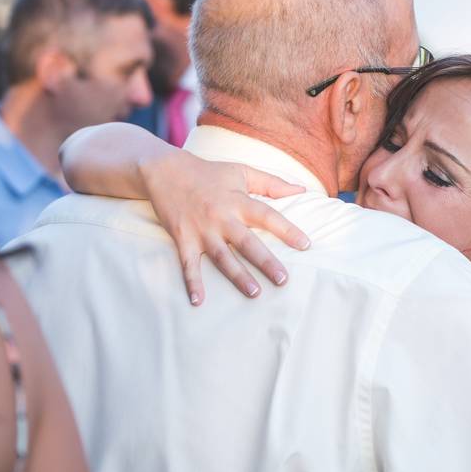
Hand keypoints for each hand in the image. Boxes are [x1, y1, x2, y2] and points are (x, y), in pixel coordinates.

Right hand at [140, 151, 310, 304]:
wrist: (164, 170)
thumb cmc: (208, 173)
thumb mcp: (242, 171)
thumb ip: (273, 183)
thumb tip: (303, 191)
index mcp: (238, 201)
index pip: (268, 217)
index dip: (287, 230)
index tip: (306, 245)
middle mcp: (221, 217)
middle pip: (247, 243)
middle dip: (266, 261)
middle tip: (283, 280)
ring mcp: (201, 230)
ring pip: (223, 257)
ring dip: (238, 276)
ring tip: (254, 293)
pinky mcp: (182, 238)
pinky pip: (188, 264)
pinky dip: (192, 282)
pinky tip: (198, 301)